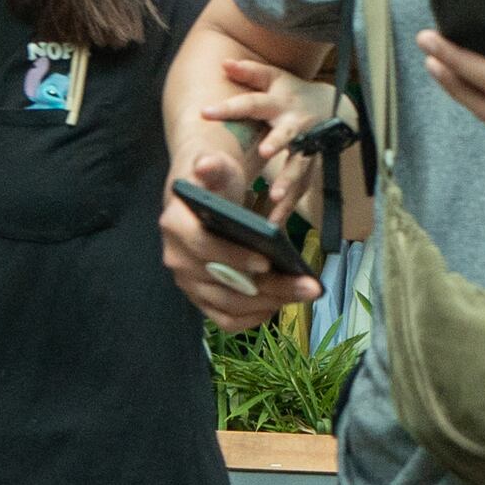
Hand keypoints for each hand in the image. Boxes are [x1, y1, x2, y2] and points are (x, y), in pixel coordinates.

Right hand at [161, 167, 321, 321]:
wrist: (206, 197)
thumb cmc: (216, 181)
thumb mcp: (217, 166)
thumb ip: (213, 165)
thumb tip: (206, 165)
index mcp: (175, 226)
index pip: (203, 248)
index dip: (233, 258)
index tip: (267, 261)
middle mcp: (177, 260)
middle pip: (223, 284)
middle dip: (269, 287)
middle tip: (309, 286)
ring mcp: (189, 283)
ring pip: (229, 306)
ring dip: (270, 303)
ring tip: (305, 292)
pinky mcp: (202, 299)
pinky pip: (226, 320)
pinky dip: (254, 317)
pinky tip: (282, 305)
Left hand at [187, 46, 345, 224]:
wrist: (334, 108)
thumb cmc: (293, 93)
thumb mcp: (273, 78)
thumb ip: (249, 72)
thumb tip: (223, 63)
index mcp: (279, 103)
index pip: (251, 103)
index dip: (230, 106)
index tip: (205, 112)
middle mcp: (294, 124)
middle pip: (286, 135)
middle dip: (277, 143)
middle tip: (265, 153)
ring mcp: (307, 147)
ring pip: (298, 166)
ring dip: (288, 181)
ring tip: (274, 199)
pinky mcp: (312, 166)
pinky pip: (301, 188)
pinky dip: (289, 207)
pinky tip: (275, 223)